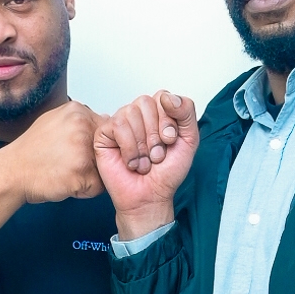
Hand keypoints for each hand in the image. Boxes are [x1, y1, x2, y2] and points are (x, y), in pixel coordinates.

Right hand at [9, 100, 103, 203]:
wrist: (12, 173)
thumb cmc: (31, 152)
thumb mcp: (53, 122)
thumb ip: (78, 122)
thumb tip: (101, 123)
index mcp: (77, 111)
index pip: (105, 130)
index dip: (95, 147)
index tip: (78, 153)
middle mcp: (82, 126)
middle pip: (108, 149)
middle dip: (95, 161)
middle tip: (70, 164)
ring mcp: (83, 149)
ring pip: (105, 169)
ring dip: (90, 175)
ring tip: (67, 172)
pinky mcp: (82, 173)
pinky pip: (98, 187)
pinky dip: (85, 190)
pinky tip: (66, 182)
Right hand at [94, 92, 198, 238]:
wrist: (150, 197)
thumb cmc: (167, 173)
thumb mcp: (189, 140)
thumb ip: (187, 111)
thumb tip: (167, 97)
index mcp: (157, 113)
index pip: (162, 97)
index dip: (167, 120)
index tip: (170, 141)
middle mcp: (138, 115)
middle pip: (145, 102)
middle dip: (154, 134)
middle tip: (156, 155)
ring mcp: (120, 123)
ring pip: (130, 112)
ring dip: (142, 144)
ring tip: (144, 161)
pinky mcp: (104, 134)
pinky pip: (117, 125)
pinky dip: (129, 147)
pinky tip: (131, 162)